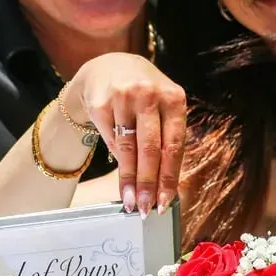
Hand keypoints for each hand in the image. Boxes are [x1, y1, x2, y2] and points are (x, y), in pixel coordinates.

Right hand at [63, 55, 186, 216]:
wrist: (107, 67)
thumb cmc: (144, 94)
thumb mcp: (163, 105)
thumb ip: (167, 136)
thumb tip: (166, 185)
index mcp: (174, 98)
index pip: (173, 145)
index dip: (169, 176)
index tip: (165, 201)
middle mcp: (149, 94)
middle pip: (150, 149)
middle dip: (148, 184)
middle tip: (146, 209)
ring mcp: (123, 98)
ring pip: (128, 149)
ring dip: (130, 180)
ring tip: (131, 202)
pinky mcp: (101, 104)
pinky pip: (111, 141)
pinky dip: (117, 162)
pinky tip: (121, 178)